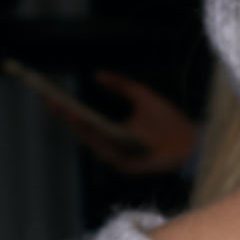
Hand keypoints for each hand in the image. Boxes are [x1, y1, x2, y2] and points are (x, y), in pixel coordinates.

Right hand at [12, 64, 197, 181]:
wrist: (192, 141)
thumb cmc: (169, 121)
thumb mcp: (142, 96)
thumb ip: (120, 84)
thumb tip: (97, 74)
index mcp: (111, 132)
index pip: (82, 120)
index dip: (64, 108)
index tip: (48, 93)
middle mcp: (110, 147)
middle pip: (80, 130)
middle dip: (63, 114)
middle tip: (47, 98)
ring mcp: (118, 158)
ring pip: (91, 140)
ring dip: (76, 125)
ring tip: (62, 108)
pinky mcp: (127, 166)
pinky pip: (107, 150)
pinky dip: (95, 137)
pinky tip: (85, 122)